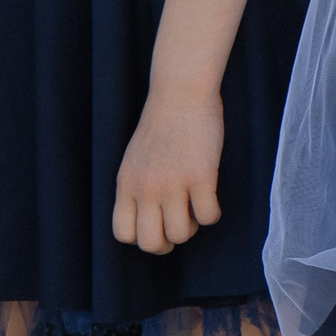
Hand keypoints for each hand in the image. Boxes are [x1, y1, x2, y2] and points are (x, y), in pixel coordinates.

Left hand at [112, 85, 223, 254]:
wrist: (180, 92)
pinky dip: (212, 214)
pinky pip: (208, 217)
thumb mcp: (134, 159)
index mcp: (126, 184)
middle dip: (167, 243)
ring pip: (180, 234)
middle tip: (179, 225)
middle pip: (150, 243)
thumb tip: (150, 217)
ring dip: (191, 227)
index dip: (142, 237)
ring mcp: (173, 183)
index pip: (123, 234)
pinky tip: (211, 198)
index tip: (156, 224)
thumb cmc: (161, 123)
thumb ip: (137, 187)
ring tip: (194, 207)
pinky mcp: (200, 176)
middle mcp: (146, 188)